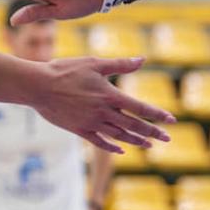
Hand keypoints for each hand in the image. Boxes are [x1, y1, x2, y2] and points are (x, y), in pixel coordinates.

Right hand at [29, 56, 173, 153]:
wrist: (38, 86)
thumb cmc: (65, 70)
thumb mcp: (94, 63)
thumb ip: (120, 64)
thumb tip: (142, 60)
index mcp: (109, 95)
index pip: (140, 107)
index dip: (157, 114)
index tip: (171, 120)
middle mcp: (103, 112)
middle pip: (134, 125)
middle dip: (153, 132)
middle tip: (167, 138)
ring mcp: (91, 123)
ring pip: (120, 136)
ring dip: (137, 141)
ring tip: (149, 145)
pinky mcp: (79, 130)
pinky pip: (100, 142)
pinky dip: (112, 147)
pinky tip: (122, 149)